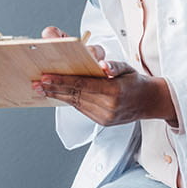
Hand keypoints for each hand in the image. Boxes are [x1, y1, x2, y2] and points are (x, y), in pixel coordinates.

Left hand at [30, 27, 172, 125]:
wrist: (150, 102)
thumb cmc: (136, 82)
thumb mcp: (127, 69)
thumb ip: (114, 66)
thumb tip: (103, 65)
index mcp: (114, 91)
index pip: (82, 85)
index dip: (62, 81)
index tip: (45, 77)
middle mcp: (108, 107)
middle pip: (75, 95)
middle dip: (54, 89)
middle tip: (36, 83)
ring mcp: (105, 116)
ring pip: (76, 103)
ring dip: (57, 96)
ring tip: (42, 89)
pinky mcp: (102, 121)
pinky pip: (81, 109)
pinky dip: (69, 101)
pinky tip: (58, 95)